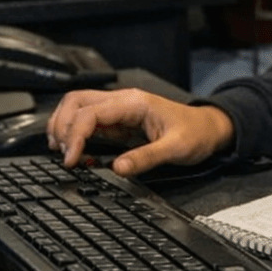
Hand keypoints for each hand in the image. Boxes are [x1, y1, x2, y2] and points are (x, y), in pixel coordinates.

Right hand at [47, 88, 234, 173]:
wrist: (209, 129)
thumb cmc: (196, 133)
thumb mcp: (176, 148)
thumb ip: (146, 158)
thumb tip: (118, 169)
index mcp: (134, 103)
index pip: (91, 112)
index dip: (75, 135)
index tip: (70, 159)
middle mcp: (123, 101)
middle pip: (76, 102)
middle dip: (62, 126)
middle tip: (62, 154)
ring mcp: (119, 110)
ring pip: (78, 107)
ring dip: (64, 126)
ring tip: (63, 151)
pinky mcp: (119, 121)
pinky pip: (89, 121)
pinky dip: (76, 133)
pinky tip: (75, 150)